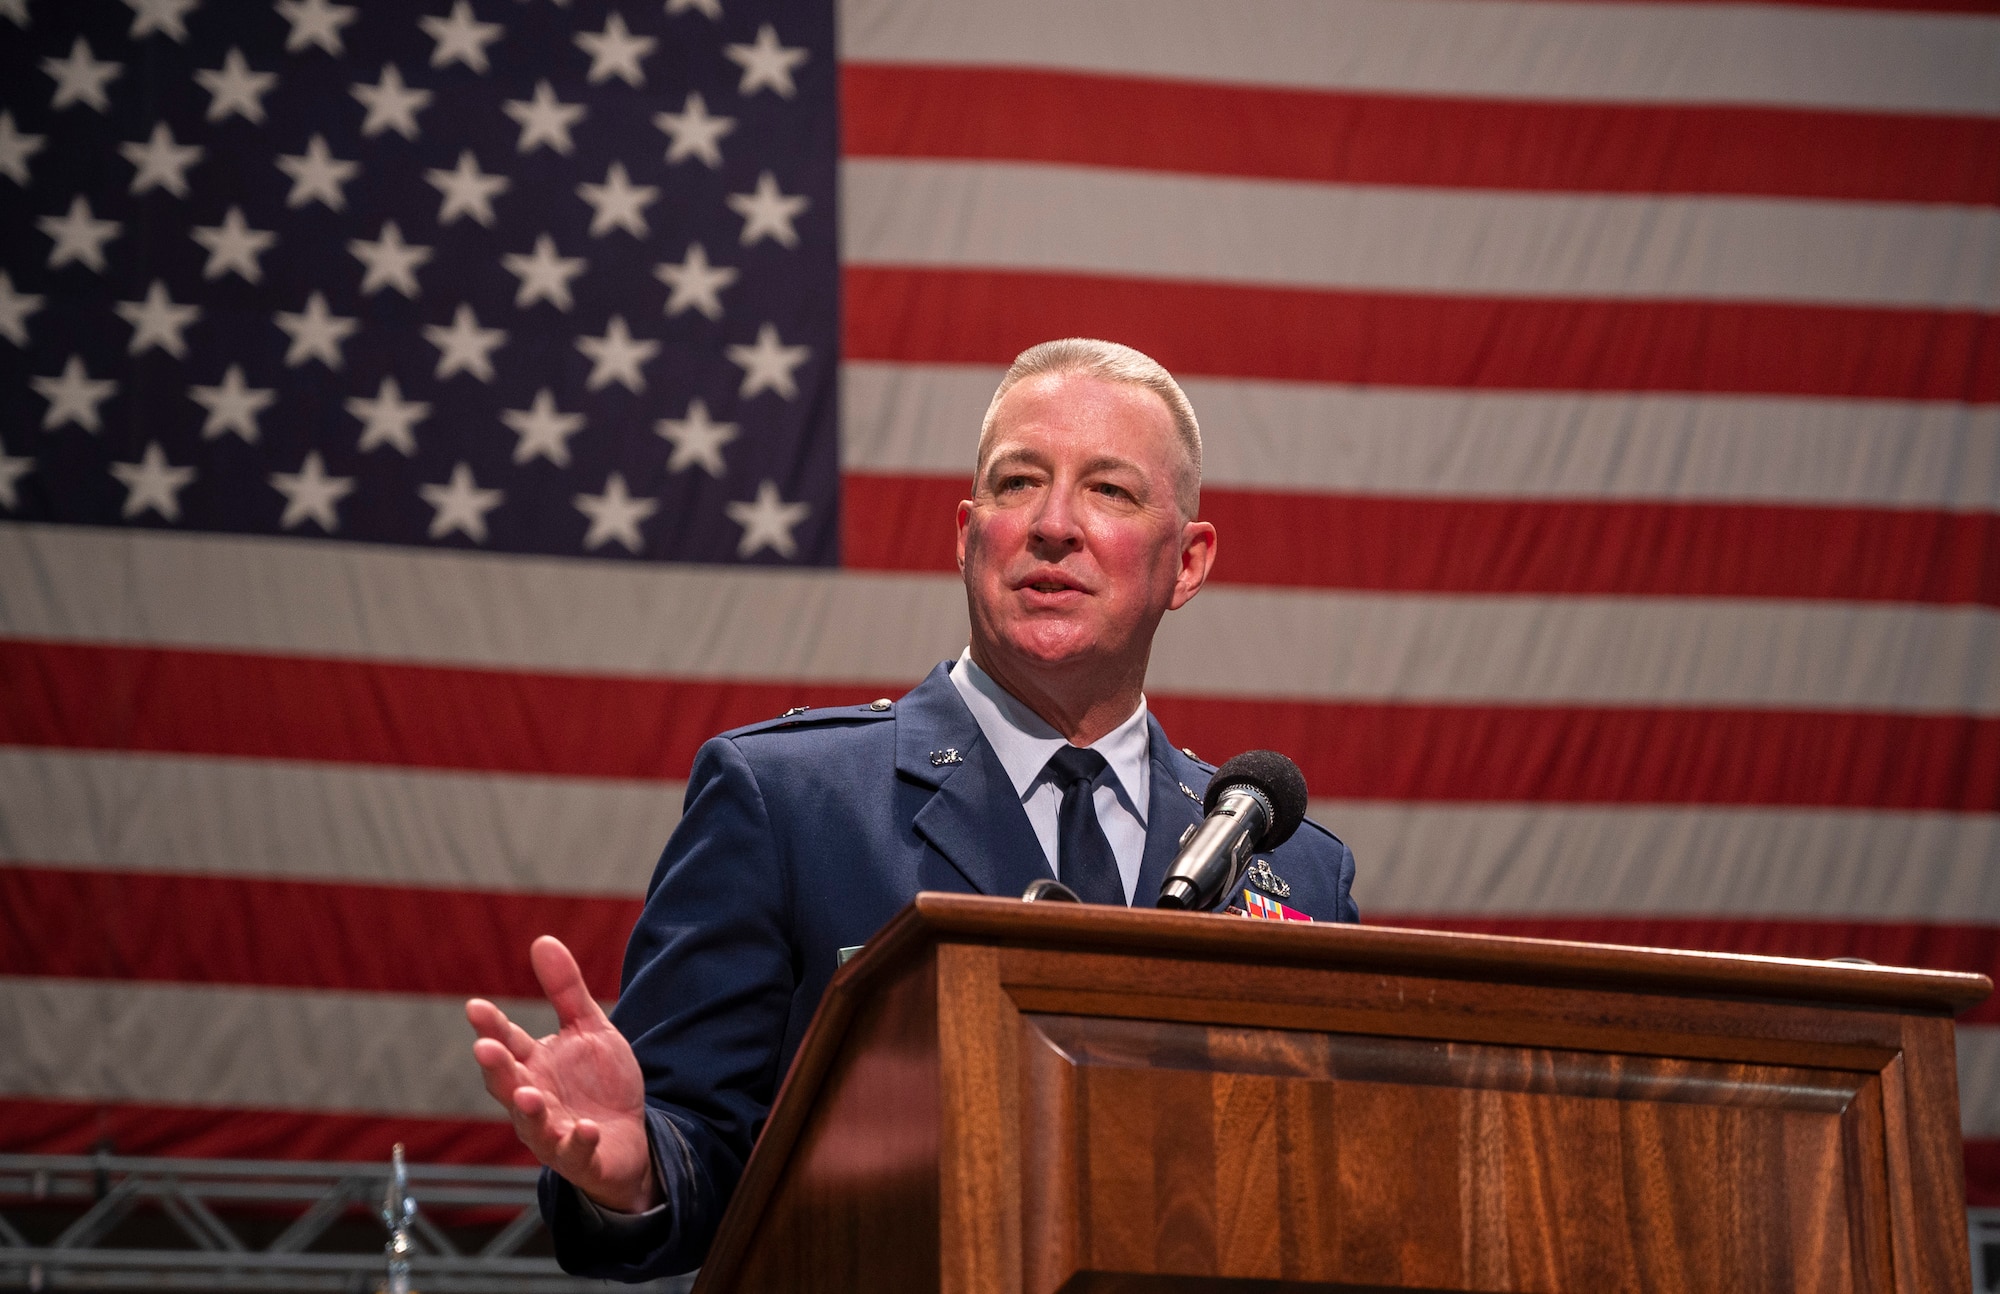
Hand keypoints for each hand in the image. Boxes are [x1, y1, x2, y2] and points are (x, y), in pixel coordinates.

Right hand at [466, 936, 658, 1212]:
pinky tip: (587, 1129)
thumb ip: (566, 990)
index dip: (491, 1026)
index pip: (506, 1042)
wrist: (630, 1136)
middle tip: (484, 1048)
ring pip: (533, 1124)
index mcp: (532, 1065)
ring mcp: (553, 1131)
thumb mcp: (589, 1029)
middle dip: (496, 1068)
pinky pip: (576, 1152)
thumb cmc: (599, 1084)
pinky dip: (579, 1141)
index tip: (475, 1007)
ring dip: (528, 1110)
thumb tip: (542, 940)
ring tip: (528, 1094)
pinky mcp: (580, 1156)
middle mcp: (534, 1099)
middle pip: (508, 1084)